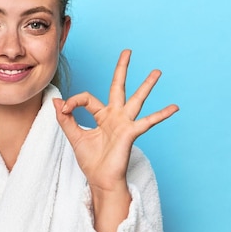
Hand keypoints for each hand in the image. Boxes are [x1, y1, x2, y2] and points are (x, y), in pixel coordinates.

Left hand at [53, 50, 177, 231]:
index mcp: (101, 115)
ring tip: (157, 71)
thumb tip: (57, 101)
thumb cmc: (91, 161)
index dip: (73, 101)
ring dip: (146, 85)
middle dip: (122, 69)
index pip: (87, 98)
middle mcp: (114, 116)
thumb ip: (66, 119)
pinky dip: (161, 115)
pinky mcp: (130, 133)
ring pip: (136, 99)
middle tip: (127, 51)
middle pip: (117, 87)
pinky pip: (147, 122)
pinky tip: (174, 107)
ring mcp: (124, 123)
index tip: (64, 109)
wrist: (100, 180)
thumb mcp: (74, 137)